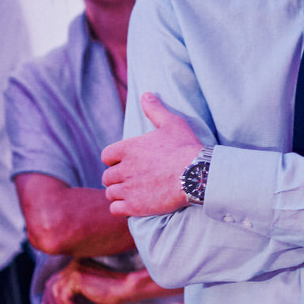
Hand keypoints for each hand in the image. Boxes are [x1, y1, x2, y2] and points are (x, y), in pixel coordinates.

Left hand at [42, 259, 130, 303]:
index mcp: (76, 265)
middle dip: (50, 302)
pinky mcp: (77, 279)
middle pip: (51, 284)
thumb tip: (56, 302)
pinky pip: (64, 298)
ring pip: (56, 293)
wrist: (124, 287)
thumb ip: (74, 288)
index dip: (49, 295)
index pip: (55, 279)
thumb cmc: (112, 290)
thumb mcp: (89, 288)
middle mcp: (73, 265)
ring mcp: (74, 271)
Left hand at [102, 93, 202, 216]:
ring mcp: (128, 188)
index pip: (106, 156)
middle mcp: (123, 168)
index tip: (126, 163)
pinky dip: (121, 208)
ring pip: (110, 193)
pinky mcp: (134, 206)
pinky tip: (133, 205)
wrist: (197, 175)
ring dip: (119, 193)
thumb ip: (155, 110)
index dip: (115, 160)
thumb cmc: (186, 148)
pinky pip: (116, 209)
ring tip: (133, 193)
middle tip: (132, 179)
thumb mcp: (172, 123)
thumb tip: (146, 94)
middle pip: (107, 176)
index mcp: (128, 148)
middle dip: (117, 178)